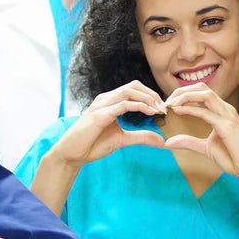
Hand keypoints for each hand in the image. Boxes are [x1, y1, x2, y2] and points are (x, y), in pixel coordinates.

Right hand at [50, 80, 165, 167]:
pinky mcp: (100, 115)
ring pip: (129, 91)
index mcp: (110, 101)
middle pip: (134, 85)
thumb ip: (140, 137)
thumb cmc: (93, 144)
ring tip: (160, 110)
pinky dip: (139, 106)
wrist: (72, 153)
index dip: (151, 95)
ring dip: (148, 99)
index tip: (163, 109)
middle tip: (165, 108)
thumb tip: (161, 140)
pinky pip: (123, 105)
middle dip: (152, 94)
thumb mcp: (122, 139)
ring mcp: (102, 105)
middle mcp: (106, 99)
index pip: (134, 89)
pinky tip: (150, 113)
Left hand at [161, 84, 238, 180]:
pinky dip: (190, 109)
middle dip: (181, 91)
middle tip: (166, 101)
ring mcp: (227, 116)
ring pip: (205, 94)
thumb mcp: (205, 148)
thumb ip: (188, 142)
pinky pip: (206, 112)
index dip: (183, 94)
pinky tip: (178, 110)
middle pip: (201, 88)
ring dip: (184, 96)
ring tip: (170, 103)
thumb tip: (169, 141)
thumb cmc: (233, 157)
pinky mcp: (227, 127)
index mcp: (221, 112)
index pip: (201, 93)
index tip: (168, 104)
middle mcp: (225, 110)